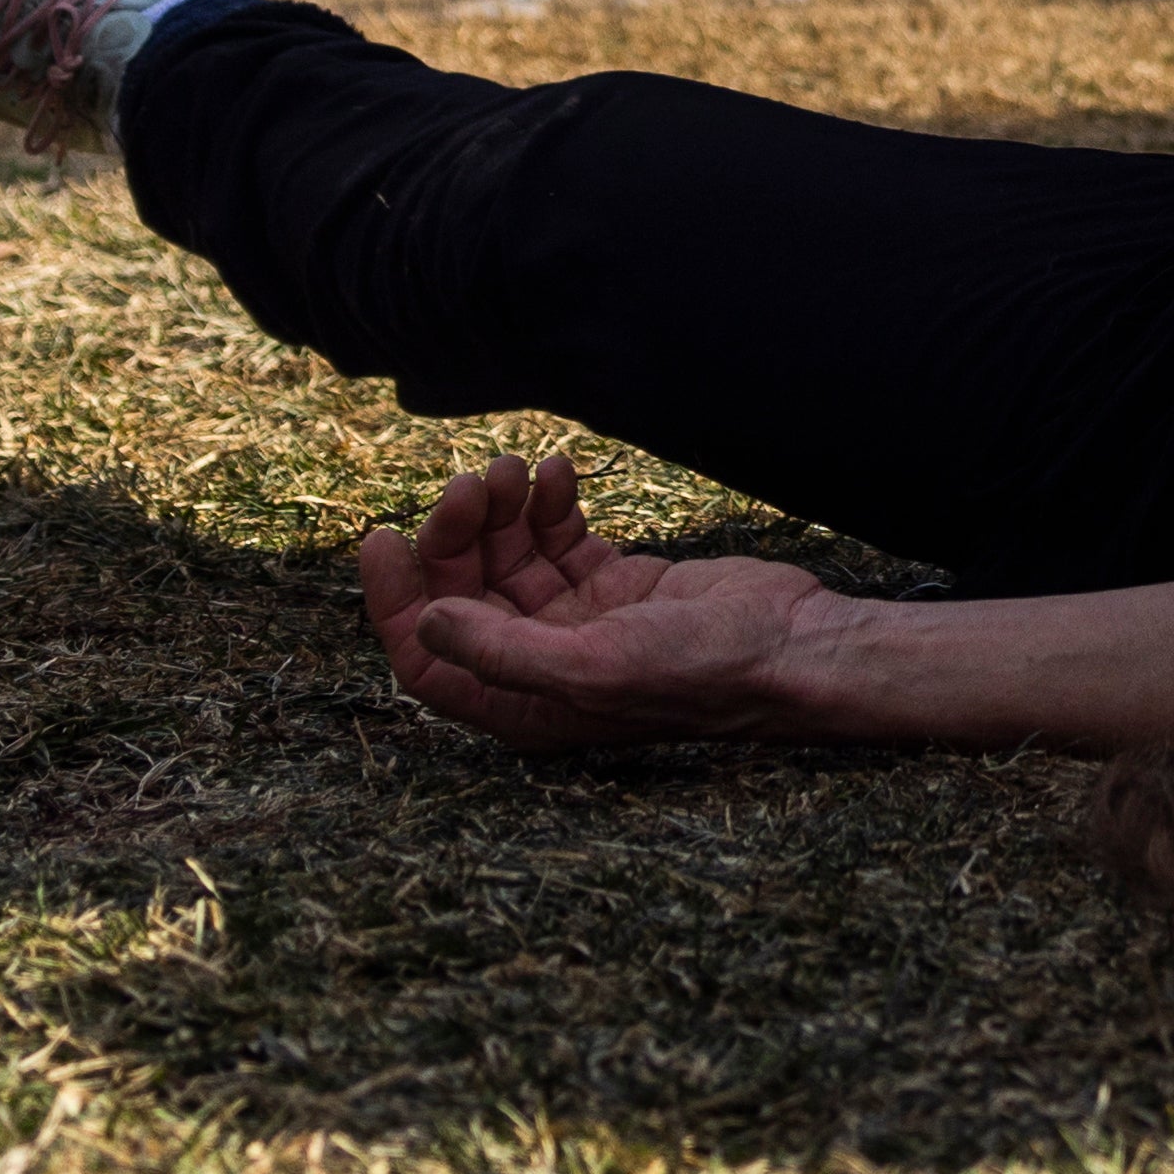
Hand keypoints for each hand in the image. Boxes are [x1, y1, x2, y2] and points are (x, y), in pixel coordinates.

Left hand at [360, 454, 847, 752]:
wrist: (790, 643)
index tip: (383, 536)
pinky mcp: (613, 582)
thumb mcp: (594, 669)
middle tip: (476, 479)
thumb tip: (428, 618)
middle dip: (458, 534)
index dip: (396, 599)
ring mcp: (575, 620)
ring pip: (506, 557)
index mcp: (521, 705)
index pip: (427, 654)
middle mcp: (538, 665)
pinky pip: (557, 537)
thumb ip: (502, 652)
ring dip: (501, 510)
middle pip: (464, 591)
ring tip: (516, 468)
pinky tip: (561, 471)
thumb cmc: (701, 672)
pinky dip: (549, 503)